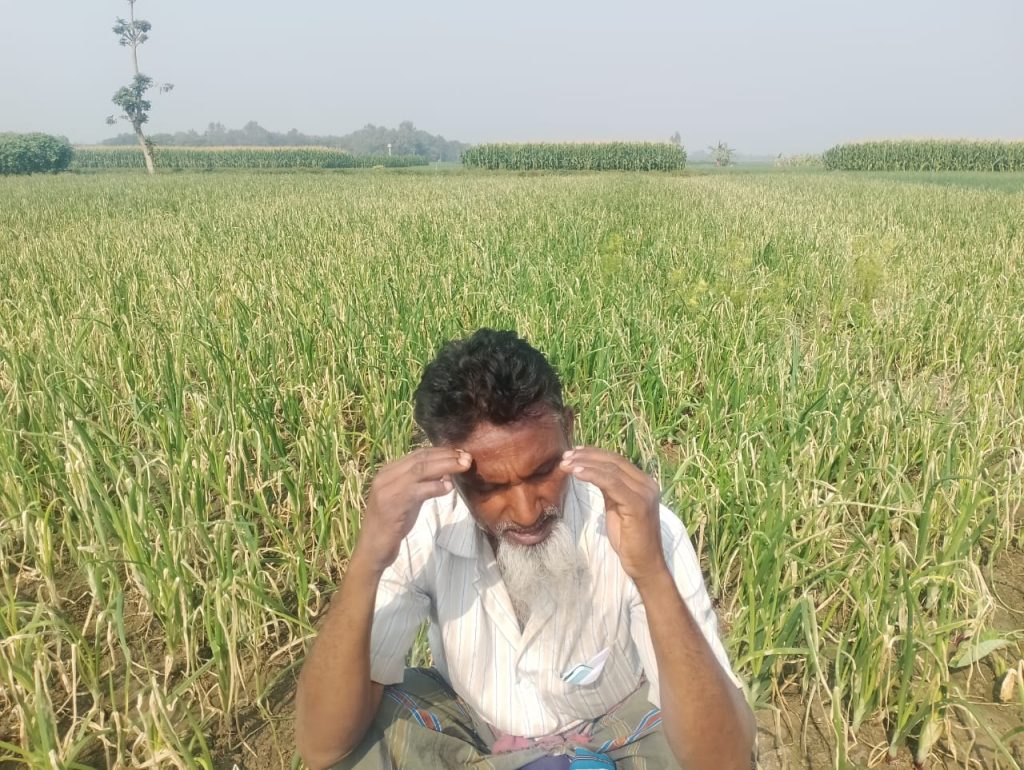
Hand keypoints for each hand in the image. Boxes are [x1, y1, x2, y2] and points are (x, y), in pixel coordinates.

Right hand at [355, 447, 470, 573]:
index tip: (460, 453)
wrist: (373, 548)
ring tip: (464, 466)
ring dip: (445, 466)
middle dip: (446, 456)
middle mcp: (386, 476)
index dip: (441, 452)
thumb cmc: (392, 525)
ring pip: (420, 470)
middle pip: (420, 459)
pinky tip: (449, 487)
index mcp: (388, 471)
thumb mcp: (408, 499)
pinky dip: (435, 486)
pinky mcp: (392, 504)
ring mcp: (387, 489)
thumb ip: (423, 484)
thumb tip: (447, 472)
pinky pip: (417, 490)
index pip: (418, 454)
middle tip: (467, 457)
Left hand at [560, 447, 665, 583]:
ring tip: (566, 463)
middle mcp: (647, 484)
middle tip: (565, 455)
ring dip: (585, 464)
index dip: (594, 454)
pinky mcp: (638, 504)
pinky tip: (577, 473)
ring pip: (612, 470)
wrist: (644, 564)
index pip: (617, 461)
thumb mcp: (616, 508)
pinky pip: (612, 484)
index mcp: (643, 483)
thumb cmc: (629, 540)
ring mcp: (644, 493)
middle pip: (614, 461)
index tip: (574, 452)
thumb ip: (610, 490)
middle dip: (587, 456)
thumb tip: (593, 474)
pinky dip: (593, 475)